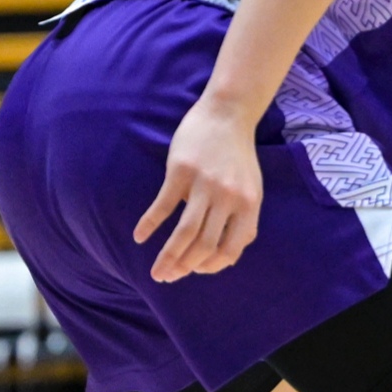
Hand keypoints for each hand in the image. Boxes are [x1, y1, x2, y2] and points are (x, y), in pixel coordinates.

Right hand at [135, 96, 262, 281]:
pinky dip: (150, 225)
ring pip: (185, 233)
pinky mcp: (181, 171)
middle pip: (204, 246)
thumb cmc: (237, 156)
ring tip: (157, 272)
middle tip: (168, 278)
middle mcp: (229, 199)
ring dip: (169, 257)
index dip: (211, 266)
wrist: (228, 114)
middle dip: (185, 268)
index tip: (195, 270)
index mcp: (249, 206)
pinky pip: (164, 206)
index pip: (231, 250)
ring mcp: (204, 185)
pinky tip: (139, 237)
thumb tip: (230, 255)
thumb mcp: (252, 189)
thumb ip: (244, 220)